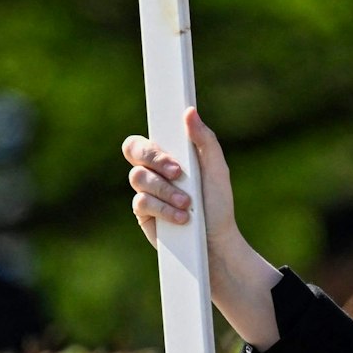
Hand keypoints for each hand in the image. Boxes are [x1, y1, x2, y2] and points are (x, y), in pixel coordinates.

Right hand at [123, 107, 236, 248]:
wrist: (215, 241)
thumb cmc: (217, 203)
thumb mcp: (216, 169)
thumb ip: (204, 140)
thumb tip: (190, 112)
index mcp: (170, 155)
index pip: (148, 138)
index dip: (152, 141)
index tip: (171, 151)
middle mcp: (154, 170)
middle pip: (134, 151)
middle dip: (156, 160)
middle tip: (178, 172)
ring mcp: (146, 191)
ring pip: (138, 177)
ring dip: (166, 190)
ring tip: (187, 203)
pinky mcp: (143, 212)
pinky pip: (142, 202)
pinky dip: (164, 208)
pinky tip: (181, 218)